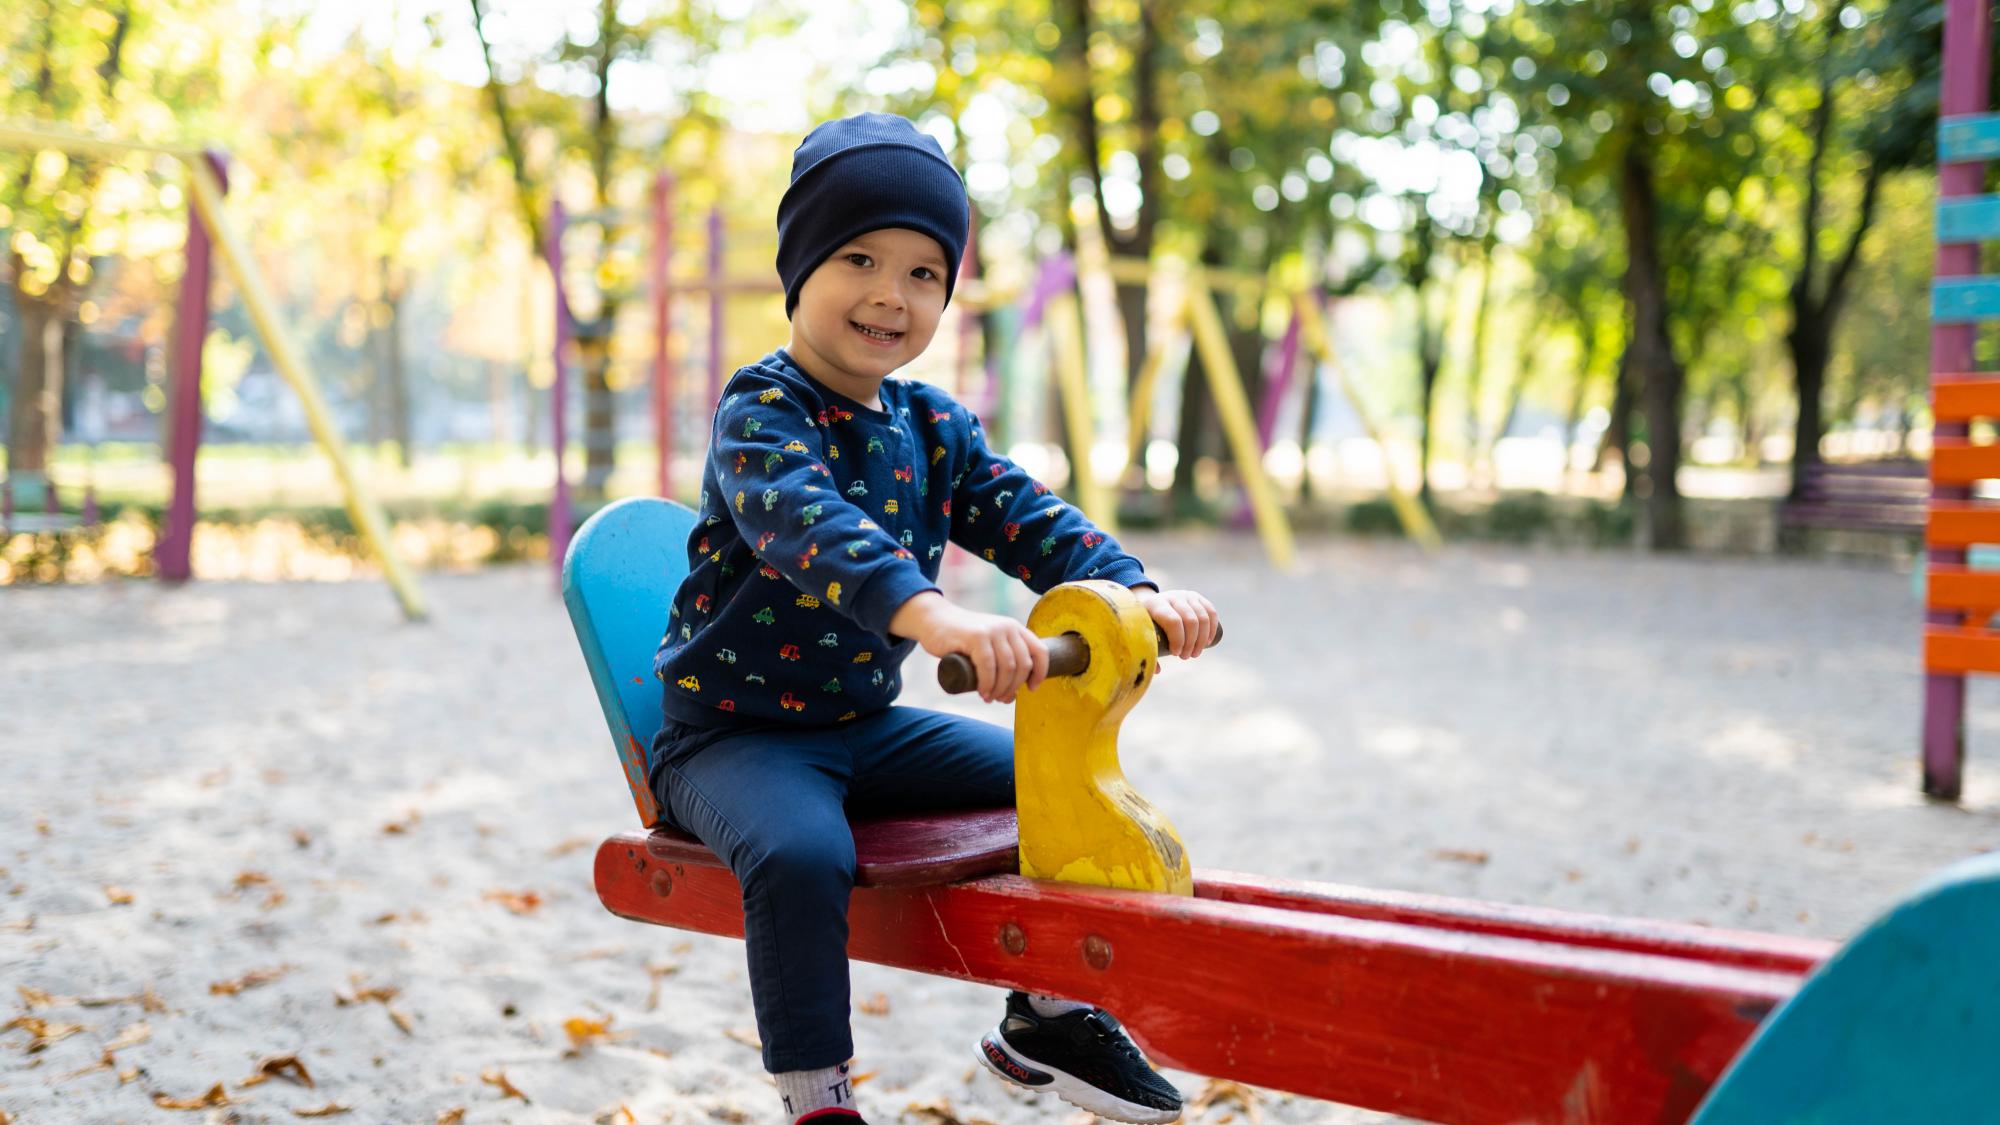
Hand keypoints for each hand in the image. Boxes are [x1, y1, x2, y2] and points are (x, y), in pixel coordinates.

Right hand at [890, 591, 1048, 703]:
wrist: (933, 620)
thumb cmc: (961, 639)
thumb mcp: (988, 644)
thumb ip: (1002, 660)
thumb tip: (1013, 694)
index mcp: (1015, 628)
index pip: (1040, 651)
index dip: (1040, 673)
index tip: (1031, 689)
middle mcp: (1007, 627)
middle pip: (1023, 664)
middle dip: (1014, 687)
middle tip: (1001, 699)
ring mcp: (992, 630)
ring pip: (1008, 667)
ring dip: (1001, 689)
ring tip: (989, 698)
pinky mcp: (976, 636)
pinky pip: (989, 666)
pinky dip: (988, 683)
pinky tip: (983, 692)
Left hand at [1134, 586, 1219, 660]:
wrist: (1152, 603)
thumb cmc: (1147, 624)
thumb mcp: (1143, 633)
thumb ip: (1147, 651)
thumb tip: (1157, 670)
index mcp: (1157, 604)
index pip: (1173, 621)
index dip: (1178, 640)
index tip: (1175, 654)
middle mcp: (1173, 597)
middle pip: (1190, 621)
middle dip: (1191, 643)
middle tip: (1185, 657)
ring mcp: (1187, 595)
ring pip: (1202, 618)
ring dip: (1202, 639)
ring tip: (1195, 653)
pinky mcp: (1197, 597)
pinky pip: (1211, 612)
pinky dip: (1212, 628)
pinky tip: (1208, 642)